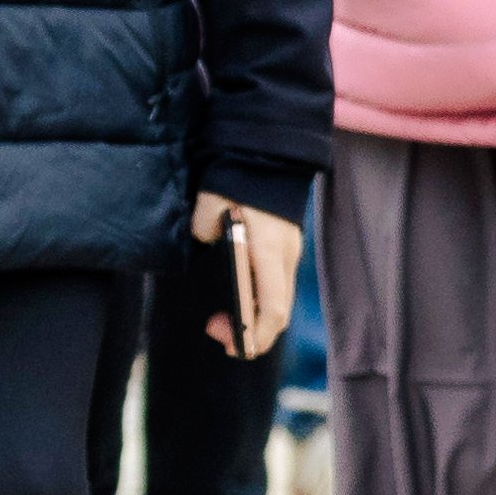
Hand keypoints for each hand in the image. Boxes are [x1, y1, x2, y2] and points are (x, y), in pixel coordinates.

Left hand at [191, 191, 300, 357]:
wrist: (266, 151)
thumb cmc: (237, 176)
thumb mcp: (210, 204)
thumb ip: (205, 229)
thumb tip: (207, 240)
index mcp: (268, 250)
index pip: (271, 309)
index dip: (254, 336)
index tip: (229, 343)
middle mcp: (286, 256)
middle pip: (278, 312)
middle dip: (250, 332)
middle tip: (216, 331)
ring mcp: (290, 251)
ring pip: (278, 299)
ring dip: (253, 315)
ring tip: (222, 318)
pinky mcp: (285, 246)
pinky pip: (275, 284)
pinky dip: (258, 300)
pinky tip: (238, 296)